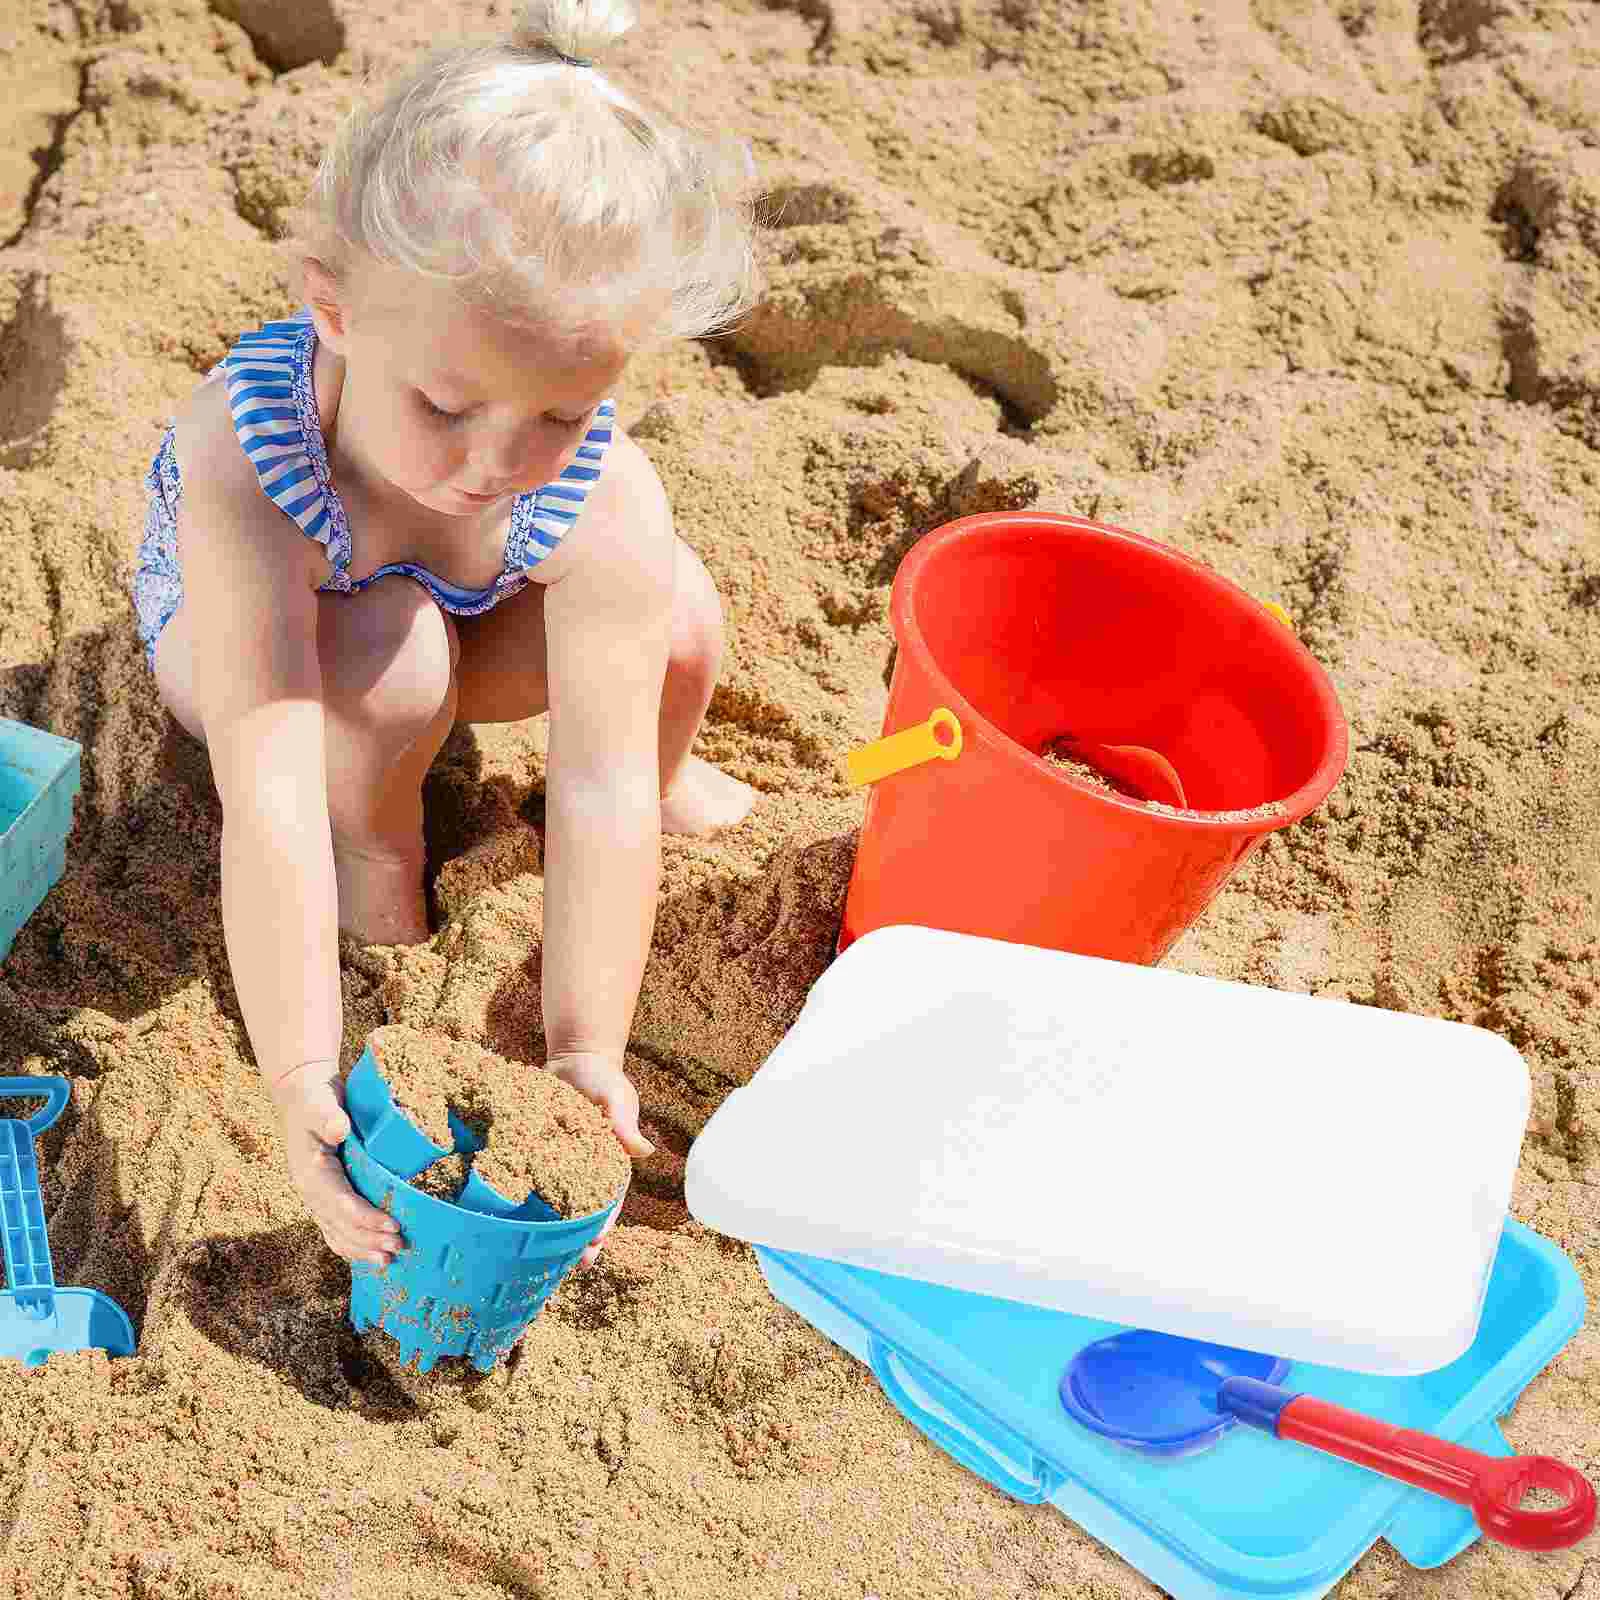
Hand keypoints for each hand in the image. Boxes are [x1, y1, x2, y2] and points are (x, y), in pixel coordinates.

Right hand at [269, 1060, 401, 1268]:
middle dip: (370, 1239)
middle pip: (341, 1225)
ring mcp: (315, 1197)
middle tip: (400, 1248)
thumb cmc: (315, 1099)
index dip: (366, 1218)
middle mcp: (310, 1191)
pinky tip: (370, 1255)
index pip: (340, 1203)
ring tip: (389, 1261)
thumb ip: (327, 1116)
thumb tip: (338, 1129)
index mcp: (310, 1173)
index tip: (393, 1226)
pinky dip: (352, 1244)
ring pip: (337, 1233)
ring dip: (362, 1249)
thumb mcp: (319, 1102)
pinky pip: (335, 1228)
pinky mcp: (324, 1196)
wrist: (302, 1097)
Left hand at [546, 1049, 652, 1266]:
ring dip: (552, 1230)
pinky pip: (531, 1181)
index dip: (604, 1223)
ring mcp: (559, 1165)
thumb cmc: (602, 1079)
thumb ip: (624, 1123)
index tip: (597, 1244)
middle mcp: (585, 1170)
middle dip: (580, 1239)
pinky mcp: (536, 1154)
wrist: (575, 1059)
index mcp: (610, 1163)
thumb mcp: (617, 1096)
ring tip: (540, 1255)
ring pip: (556, 1205)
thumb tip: (643, 1152)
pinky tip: (510, 1222)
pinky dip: (525, 1202)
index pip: (611, 1200)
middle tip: (572, 1265)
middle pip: (584, 1211)